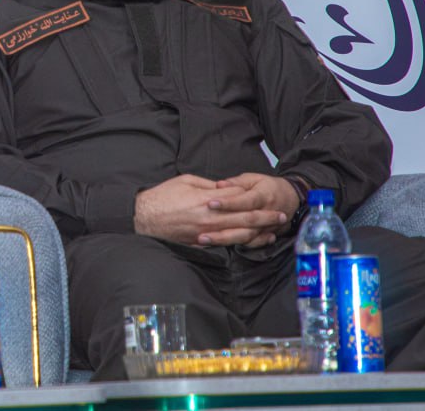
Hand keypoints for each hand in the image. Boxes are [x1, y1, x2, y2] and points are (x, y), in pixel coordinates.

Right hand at [134, 174, 288, 247]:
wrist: (144, 217)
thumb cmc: (163, 196)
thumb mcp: (187, 180)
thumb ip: (209, 185)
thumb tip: (225, 188)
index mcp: (207, 199)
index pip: (237, 198)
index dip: (254, 196)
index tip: (268, 195)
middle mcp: (209, 218)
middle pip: (244, 218)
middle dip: (264, 216)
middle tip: (280, 215)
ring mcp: (205, 233)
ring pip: (237, 234)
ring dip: (257, 233)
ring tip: (272, 231)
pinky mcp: (199, 243)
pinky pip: (224, 244)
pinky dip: (240, 243)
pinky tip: (250, 242)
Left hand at [208, 173, 300, 248]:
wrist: (291, 200)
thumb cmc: (269, 186)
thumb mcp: (254, 178)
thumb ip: (236, 182)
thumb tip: (219, 184)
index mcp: (262, 196)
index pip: (244, 200)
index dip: (227, 202)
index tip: (210, 203)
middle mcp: (264, 213)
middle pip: (243, 222)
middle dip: (221, 227)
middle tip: (200, 229)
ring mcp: (264, 227)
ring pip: (244, 237)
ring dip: (223, 240)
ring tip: (203, 240)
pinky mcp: (262, 236)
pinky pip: (248, 244)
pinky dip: (233, 246)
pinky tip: (216, 247)